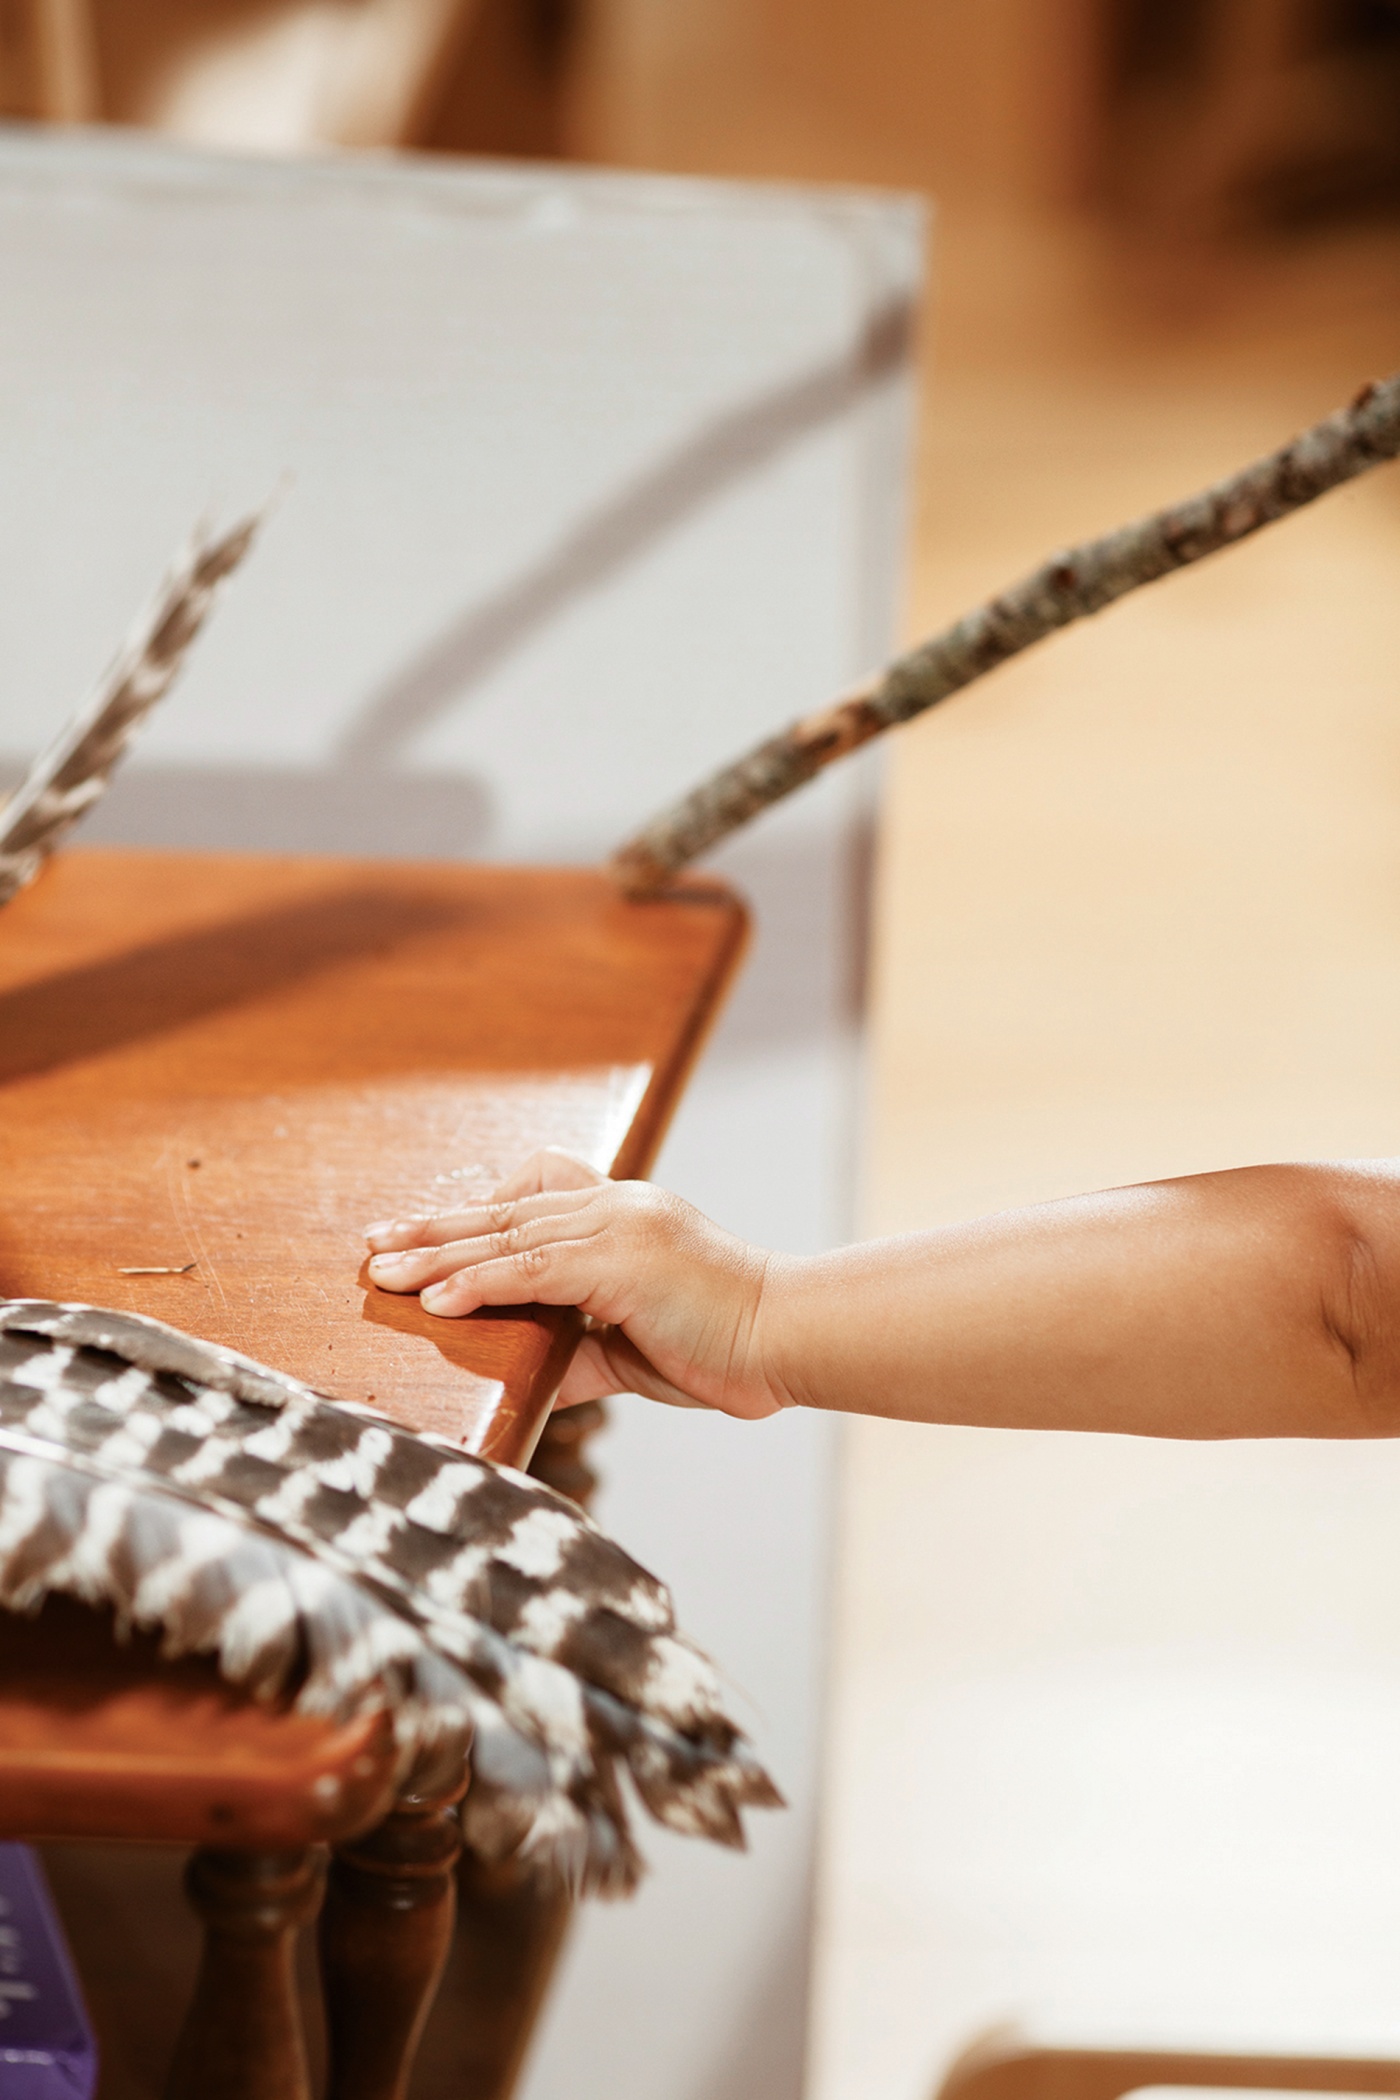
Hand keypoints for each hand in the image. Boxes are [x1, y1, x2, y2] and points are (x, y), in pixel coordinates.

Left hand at [364, 1149, 790, 1418]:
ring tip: (385, 1272)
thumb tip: (526, 1381)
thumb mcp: (634, 1351)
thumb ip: (578, 1353)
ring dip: (438, 1255)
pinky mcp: (621, 1260)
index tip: (419, 1236)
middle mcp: (615, 1207)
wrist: (789, 1337)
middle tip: (377, 1243)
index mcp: (621, 1217)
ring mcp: (617, 1227)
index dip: (467, 1222)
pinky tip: (438, 1300)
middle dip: (433, 1230)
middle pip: (503, 1214)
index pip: (528, 1208)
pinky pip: (531, 1270)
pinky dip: (479, 1283)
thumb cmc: (723, 1347)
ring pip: (506, 1237)